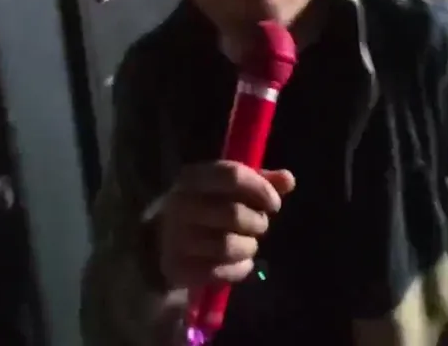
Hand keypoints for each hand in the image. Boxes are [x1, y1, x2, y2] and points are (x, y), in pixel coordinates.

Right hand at [158, 160, 294, 288]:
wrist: (159, 241)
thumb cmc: (203, 207)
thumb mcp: (225, 188)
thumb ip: (259, 181)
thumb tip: (289, 180)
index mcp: (193, 177)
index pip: (232, 175)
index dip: (260, 189)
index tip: (274, 203)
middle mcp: (181, 204)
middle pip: (234, 214)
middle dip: (257, 223)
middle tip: (259, 225)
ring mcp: (176, 237)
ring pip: (228, 246)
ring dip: (249, 248)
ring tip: (248, 245)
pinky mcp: (177, 268)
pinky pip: (220, 272)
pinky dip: (238, 270)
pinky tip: (239, 263)